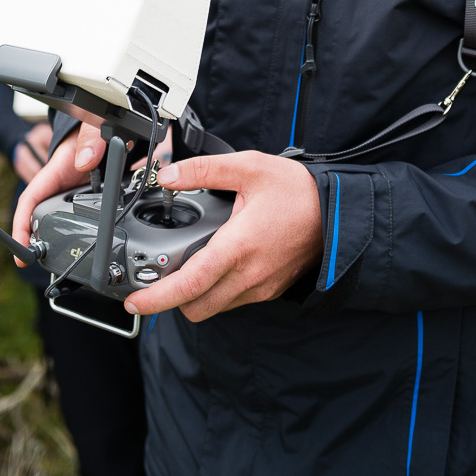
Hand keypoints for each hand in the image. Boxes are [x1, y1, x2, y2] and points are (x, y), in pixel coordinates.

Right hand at [10, 120, 106, 264]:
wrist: (105, 128)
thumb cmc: (91, 127)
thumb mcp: (92, 126)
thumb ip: (90, 139)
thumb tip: (84, 162)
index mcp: (53, 173)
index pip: (30, 200)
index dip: (20, 225)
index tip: (19, 246)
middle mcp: (60, 188)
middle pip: (43, 219)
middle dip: (40, 242)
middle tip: (42, 265)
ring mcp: (73, 197)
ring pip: (63, 223)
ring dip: (63, 241)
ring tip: (66, 264)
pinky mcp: (89, 201)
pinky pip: (83, 221)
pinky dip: (87, 235)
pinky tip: (92, 250)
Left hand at [123, 152, 321, 320]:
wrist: (340, 212)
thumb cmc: (299, 191)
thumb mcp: (249, 167)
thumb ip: (203, 170)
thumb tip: (167, 175)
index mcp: (238, 247)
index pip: (190, 285)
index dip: (157, 298)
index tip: (135, 301)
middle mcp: (248, 275)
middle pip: (196, 308)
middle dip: (171, 299)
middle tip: (158, 277)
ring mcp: (261, 287)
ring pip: (214, 307)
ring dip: (195, 296)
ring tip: (188, 265)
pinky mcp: (270, 290)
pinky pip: (234, 301)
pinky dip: (217, 291)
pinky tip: (216, 264)